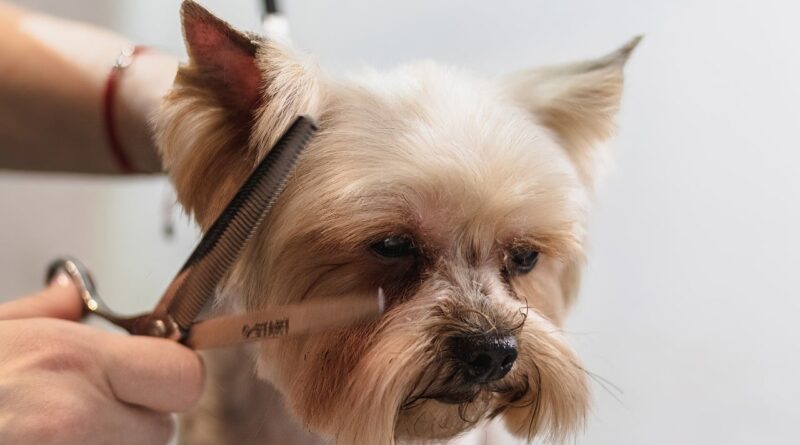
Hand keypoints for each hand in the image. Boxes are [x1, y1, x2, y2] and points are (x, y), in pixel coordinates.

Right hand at [0, 274, 204, 444]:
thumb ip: (49, 312)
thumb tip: (72, 293)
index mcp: (75, 361)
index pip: (185, 377)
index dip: (177, 372)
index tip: (157, 367)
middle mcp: (78, 416)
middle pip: (163, 427)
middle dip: (141, 413)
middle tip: (100, 399)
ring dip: (115, 439)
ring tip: (61, 420)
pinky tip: (50, 438)